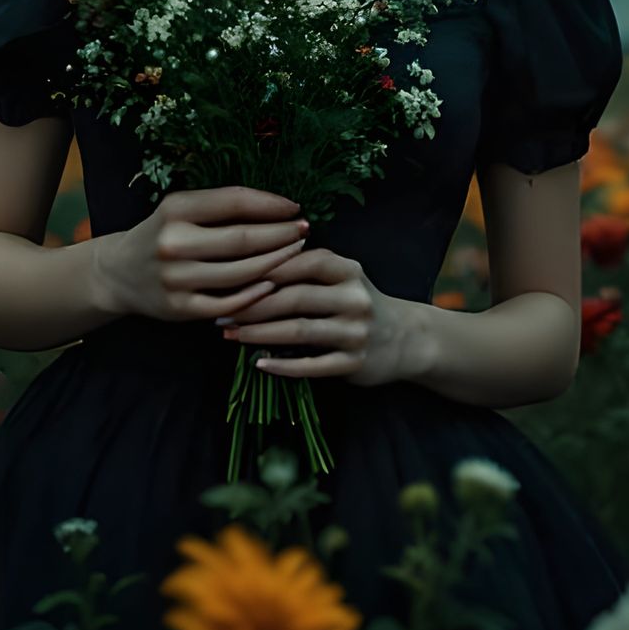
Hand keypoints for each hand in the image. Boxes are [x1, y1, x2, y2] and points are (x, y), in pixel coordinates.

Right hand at [97, 185, 308, 324]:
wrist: (118, 273)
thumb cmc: (162, 234)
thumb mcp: (181, 210)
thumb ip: (220, 209)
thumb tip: (278, 208)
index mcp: (176, 209)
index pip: (234, 201)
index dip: (270, 205)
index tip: (295, 208)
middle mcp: (174, 242)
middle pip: (243, 239)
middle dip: (281, 234)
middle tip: (304, 230)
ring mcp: (177, 278)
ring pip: (241, 273)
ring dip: (276, 262)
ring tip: (296, 252)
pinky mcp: (180, 308)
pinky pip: (229, 302)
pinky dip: (255, 294)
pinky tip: (273, 283)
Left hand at [217, 246, 414, 387]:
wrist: (406, 338)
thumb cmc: (357, 301)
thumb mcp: (342, 276)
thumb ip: (307, 267)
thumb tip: (252, 263)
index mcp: (348, 270)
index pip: (301, 263)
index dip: (264, 269)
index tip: (230, 276)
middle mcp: (354, 298)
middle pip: (294, 298)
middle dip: (253, 305)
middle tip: (222, 311)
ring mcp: (355, 332)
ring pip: (299, 331)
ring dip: (260, 334)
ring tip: (231, 335)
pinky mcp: (355, 363)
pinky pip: (312, 366)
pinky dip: (283, 366)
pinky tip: (259, 363)